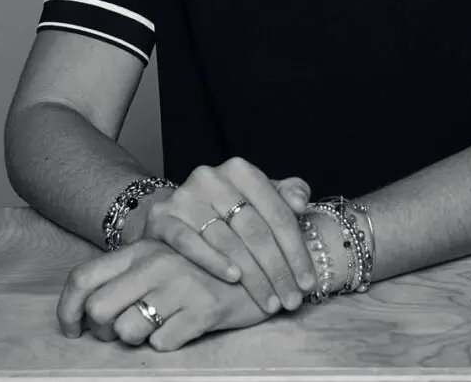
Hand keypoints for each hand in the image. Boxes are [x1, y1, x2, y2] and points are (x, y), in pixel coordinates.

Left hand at [57, 238, 273, 350]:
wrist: (264, 263)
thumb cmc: (205, 268)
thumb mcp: (164, 259)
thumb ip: (129, 274)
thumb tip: (88, 310)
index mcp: (142, 248)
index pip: (83, 278)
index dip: (67, 310)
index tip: (73, 330)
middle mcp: (156, 262)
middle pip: (99, 311)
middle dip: (105, 331)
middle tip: (125, 329)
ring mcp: (181, 283)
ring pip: (128, 331)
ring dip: (139, 337)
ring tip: (162, 324)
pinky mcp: (204, 307)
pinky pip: (163, 342)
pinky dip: (169, 341)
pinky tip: (185, 327)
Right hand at [141, 157, 316, 312]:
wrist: (178, 214)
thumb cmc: (229, 209)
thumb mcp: (261, 197)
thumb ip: (287, 193)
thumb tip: (300, 202)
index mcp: (240, 169)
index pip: (277, 212)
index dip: (296, 250)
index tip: (308, 281)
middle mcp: (211, 177)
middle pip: (254, 229)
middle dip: (277, 269)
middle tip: (291, 299)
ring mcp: (184, 196)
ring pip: (227, 240)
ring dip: (252, 276)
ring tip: (270, 301)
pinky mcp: (162, 218)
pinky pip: (189, 243)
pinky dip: (213, 261)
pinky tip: (234, 278)